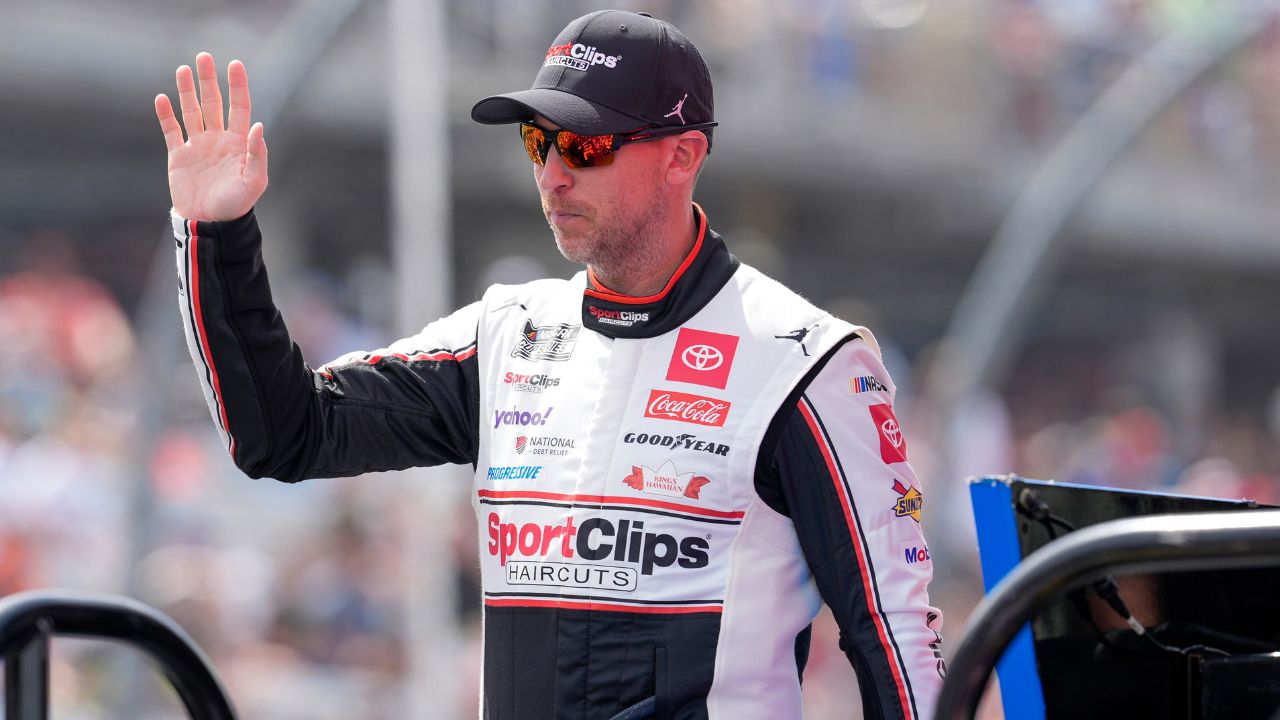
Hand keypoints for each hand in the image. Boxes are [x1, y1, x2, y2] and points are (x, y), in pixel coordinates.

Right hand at [155, 52, 267, 221]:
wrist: (210, 224)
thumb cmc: (236, 205)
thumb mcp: (254, 181)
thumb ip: (257, 154)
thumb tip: (257, 125)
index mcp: (238, 143)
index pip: (239, 107)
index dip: (237, 86)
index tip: (234, 64)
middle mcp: (218, 140)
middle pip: (213, 103)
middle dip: (209, 80)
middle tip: (204, 56)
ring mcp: (197, 146)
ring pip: (192, 112)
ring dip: (187, 91)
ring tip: (183, 69)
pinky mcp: (178, 157)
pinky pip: (171, 131)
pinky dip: (166, 115)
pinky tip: (162, 98)